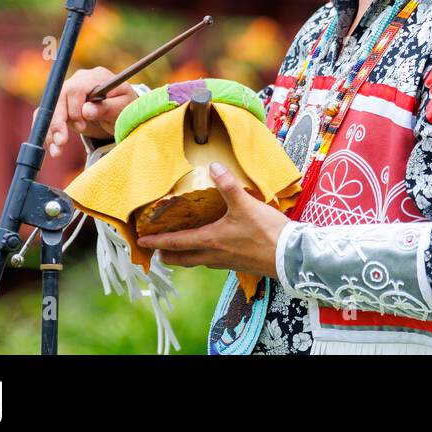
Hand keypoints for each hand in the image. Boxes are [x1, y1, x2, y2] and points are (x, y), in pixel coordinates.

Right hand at [47, 67, 139, 157]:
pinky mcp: (61, 104)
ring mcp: (67, 92)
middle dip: (57, 122)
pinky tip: (53, 148)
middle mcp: (78, 81)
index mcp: (95, 77)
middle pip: (58, 98)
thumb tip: (86, 110)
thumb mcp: (122, 108)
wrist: (120, 112)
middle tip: (61, 143)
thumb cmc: (124, 108)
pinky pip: (47, 115)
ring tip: (57, 151)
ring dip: (50, 131)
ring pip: (50, 108)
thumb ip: (106, 108)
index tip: (82, 127)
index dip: (74, 109)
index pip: (76, 89)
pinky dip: (47, 132)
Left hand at [136, 162, 289, 279]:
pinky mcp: (239, 264)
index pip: (176, 243)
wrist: (289, 257)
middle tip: (157, 251)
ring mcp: (226, 262)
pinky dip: (204, 256)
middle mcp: (214, 255)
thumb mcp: (246, 205)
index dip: (157, 242)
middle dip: (168, 255)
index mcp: (210, 240)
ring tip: (181, 248)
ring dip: (185, 256)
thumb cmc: (266, 232)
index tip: (142, 242)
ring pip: (198, 261)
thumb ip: (228, 185)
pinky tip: (213, 247)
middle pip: (183, 259)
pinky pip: (213, 261)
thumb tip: (214, 167)